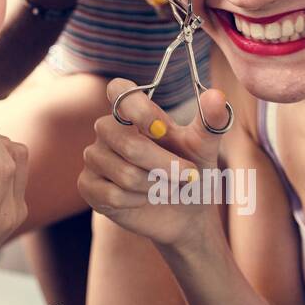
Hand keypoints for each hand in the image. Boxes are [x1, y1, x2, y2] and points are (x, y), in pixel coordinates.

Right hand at [78, 77, 229, 252]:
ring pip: (125, 174)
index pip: (119, 90)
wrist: (185, 214)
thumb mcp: (205, 148)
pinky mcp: (88, 186)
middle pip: (128, 142)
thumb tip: (217, 96)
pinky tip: (144, 199)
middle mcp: (107, 130)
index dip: (137, 108)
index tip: (161, 129)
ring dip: (156, 187)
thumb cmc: (191, 173)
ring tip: (165, 187)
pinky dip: (139, 202)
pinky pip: (113, 195)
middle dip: (165, 165)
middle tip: (187, 175)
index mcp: (132, 112)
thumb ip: (210, 121)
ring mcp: (94, 157)